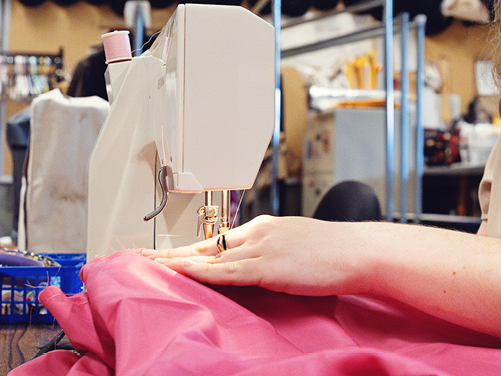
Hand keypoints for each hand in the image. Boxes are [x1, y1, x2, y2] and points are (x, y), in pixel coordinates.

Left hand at [142, 215, 378, 295]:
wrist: (359, 251)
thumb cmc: (336, 252)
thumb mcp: (298, 245)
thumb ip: (274, 255)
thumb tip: (260, 271)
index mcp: (265, 227)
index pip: (219, 240)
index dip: (190, 249)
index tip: (168, 254)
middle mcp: (258, 233)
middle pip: (206, 245)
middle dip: (173, 253)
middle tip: (141, 256)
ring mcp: (261, 248)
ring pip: (209, 258)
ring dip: (176, 263)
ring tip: (148, 266)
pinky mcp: (267, 267)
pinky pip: (226, 272)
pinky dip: (199, 272)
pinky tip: (180, 273)